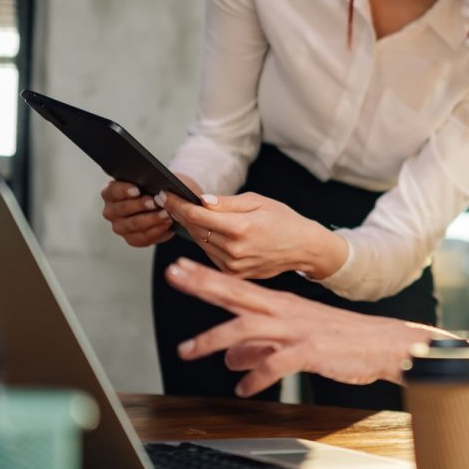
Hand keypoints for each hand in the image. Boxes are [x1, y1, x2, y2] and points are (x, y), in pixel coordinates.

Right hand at [101, 173, 202, 246]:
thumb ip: (150, 180)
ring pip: (132, 224)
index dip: (123, 190)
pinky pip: (142, 237)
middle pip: (121, 209)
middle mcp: (111, 211)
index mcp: (111, 193)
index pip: (112, 190)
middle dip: (139, 205)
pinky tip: (166, 224)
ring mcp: (120, 226)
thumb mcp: (152, 181)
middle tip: (154, 203)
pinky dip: (156, 230)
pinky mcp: (132, 239)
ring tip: (165, 214)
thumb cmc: (154, 191)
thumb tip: (158, 185)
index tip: (137, 190)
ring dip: (150, 219)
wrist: (164, 206)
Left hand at [160, 190, 349, 280]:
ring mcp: (233, 265)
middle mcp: (234, 250)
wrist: (303, 248)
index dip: (177, 204)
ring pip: (200, 242)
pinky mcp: (233, 274)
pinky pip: (211, 254)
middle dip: (180, 214)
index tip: (164, 195)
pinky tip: (209, 231)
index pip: (197, 215)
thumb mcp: (259, 202)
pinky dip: (207, 241)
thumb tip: (202, 201)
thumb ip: (228, 202)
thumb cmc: (284, 221)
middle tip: (169, 201)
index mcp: (240, 228)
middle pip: (195, 229)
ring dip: (192, 228)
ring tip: (187, 214)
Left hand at [165, 258, 446, 395]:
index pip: (236, 286)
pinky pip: (277, 364)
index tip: (178, 266)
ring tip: (187, 351)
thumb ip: (259, 348)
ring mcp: (297, 330)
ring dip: (215, 339)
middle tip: (173, 273)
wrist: (383, 344)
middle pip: (237, 293)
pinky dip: (256, 378)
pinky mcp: (311, 351)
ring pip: (248, 328)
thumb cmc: (339, 340)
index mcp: (280, 304)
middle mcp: (284, 312)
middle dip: (203, 284)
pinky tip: (243, 390)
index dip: (206, 276)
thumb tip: (228, 360)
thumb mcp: (295, 339)